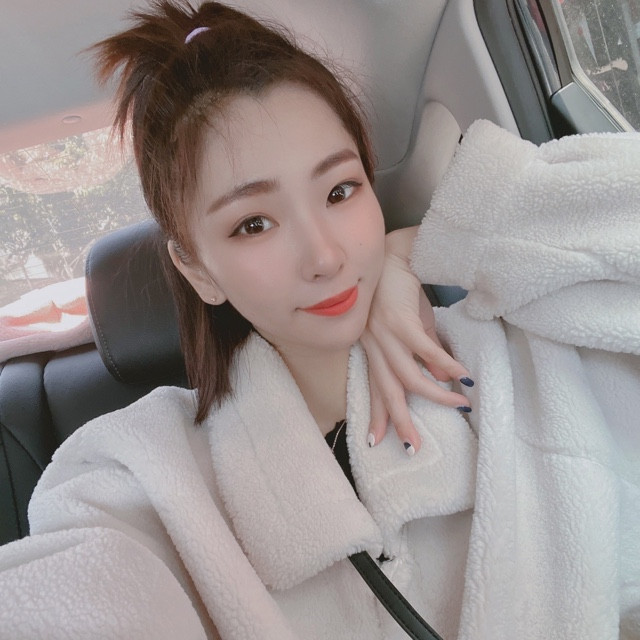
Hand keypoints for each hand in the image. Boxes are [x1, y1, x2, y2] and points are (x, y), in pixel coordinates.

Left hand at [360, 226, 472, 453]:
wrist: (396, 254)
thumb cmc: (401, 290)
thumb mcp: (411, 326)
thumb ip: (423, 353)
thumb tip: (442, 379)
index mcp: (373, 348)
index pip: (375, 387)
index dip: (378, 415)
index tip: (380, 441)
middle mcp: (374, 346)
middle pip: (387, 391)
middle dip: (399, 421)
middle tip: (413, 447)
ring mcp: (385, 335)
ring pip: (407, 377)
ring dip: (435, 395)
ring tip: (460, 404)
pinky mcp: (400, 321)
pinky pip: (424, 349)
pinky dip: (444, 364)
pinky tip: (462, 376)